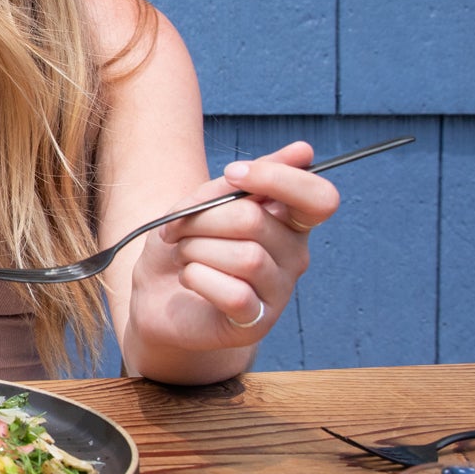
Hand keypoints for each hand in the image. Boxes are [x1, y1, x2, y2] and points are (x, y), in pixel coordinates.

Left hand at [131, 141, 339, 351]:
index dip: (277, 179)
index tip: (234, 173)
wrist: (155, 296)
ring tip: (184, 256)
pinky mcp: (256, 322)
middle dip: (202, 219)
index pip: (319, 198)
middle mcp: (294, 256)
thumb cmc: (182, 245)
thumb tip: (304, 151)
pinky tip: (189, 279)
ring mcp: (279, 292)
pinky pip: (234, 292)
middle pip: (255, 220)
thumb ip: (242, 181)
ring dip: (196, 249)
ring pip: (245, 257)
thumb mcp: (201, 203)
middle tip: (177, 229)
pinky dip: (197, 278)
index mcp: (288, 221)